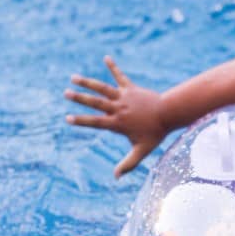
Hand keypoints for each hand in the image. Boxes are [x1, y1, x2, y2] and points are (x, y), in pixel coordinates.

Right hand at [65, 56, 166, 177]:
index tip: (67, 119)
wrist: (168, 114)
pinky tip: (106, 58)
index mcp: (117, 123)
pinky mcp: (131, 88)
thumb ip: (128, 164)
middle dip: (80, 98)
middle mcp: (118, 108)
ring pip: (103, 88)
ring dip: (88, 83)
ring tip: (74, 77)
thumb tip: (116, 177)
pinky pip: (120, 76)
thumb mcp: (142, 151)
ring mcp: (124, 96)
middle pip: (96, 102)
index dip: (81, 121)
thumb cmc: (155, 134)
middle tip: (66, 93)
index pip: (96, 122)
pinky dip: (113, 67)